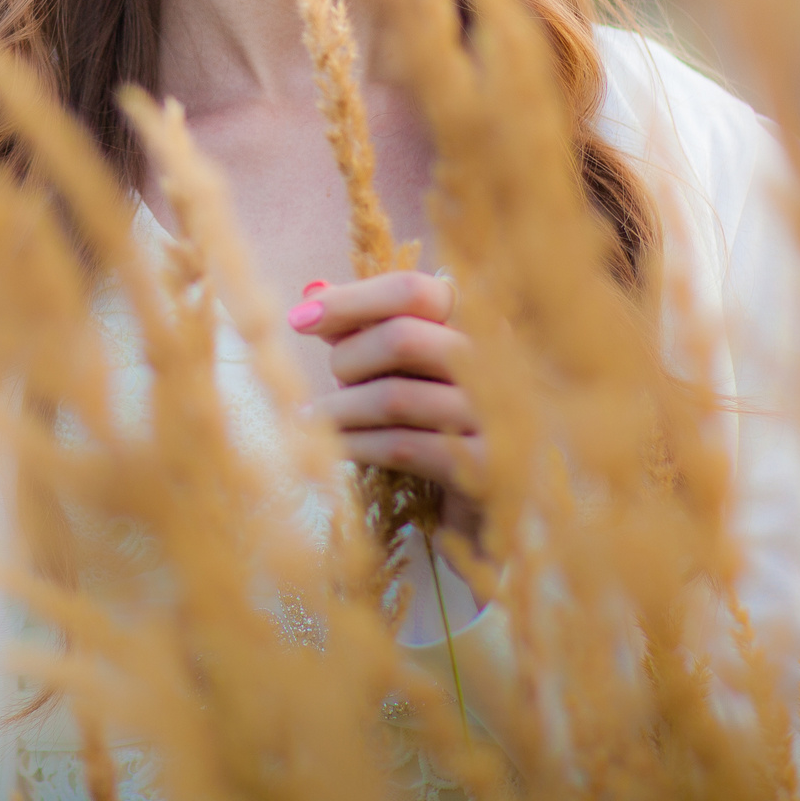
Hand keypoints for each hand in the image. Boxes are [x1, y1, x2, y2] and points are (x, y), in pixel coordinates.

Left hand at [289, 271, 485, 544]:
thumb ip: (369, 330)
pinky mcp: (489, 467)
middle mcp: (500, 363)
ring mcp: (500, 416)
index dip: (351, 300)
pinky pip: (402, 446)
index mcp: (481, 326)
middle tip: (330, 382)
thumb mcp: (410, 372)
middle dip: (348, 358)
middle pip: (401, 336)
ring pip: (395, 396)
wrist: (498, 511)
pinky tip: (334, 448)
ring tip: (314, 419)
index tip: (299, 318)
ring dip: (341, 408)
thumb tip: (314, 288)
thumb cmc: (444, 428)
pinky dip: (357, 444)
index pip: (414, 290)